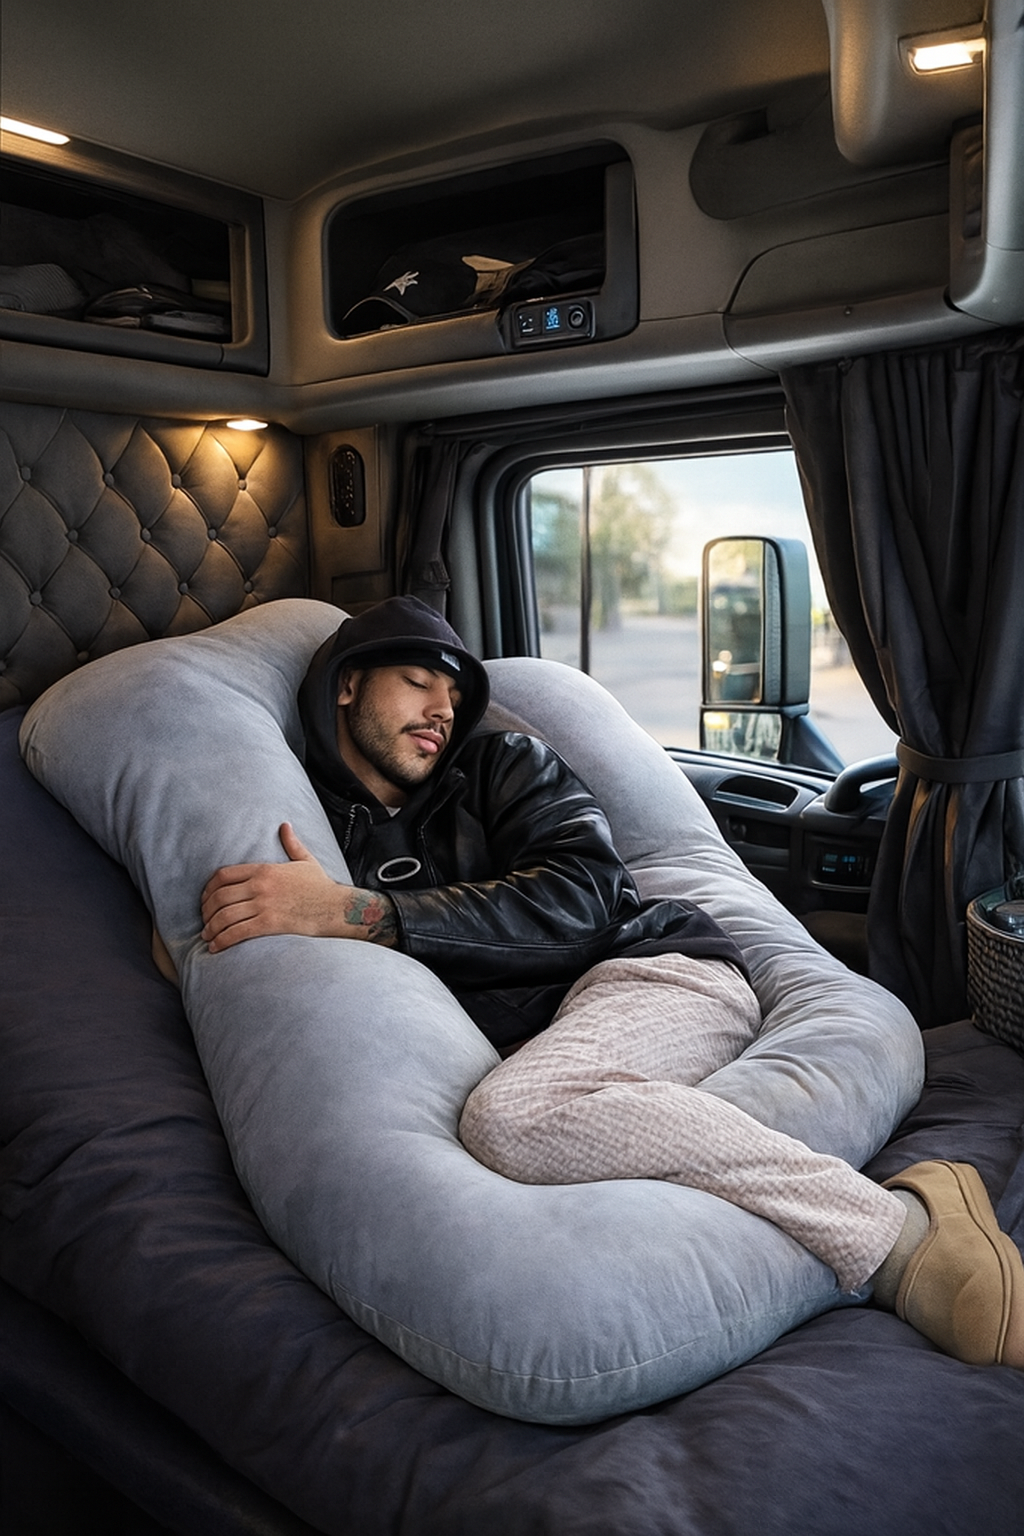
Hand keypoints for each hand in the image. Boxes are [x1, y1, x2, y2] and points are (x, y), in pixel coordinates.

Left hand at [201, 823, 395, 951]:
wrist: (337, 907)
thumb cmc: (321, 887)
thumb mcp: (306, 861)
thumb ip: (292, 843)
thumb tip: (285, 826)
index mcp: (264, 869)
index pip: (223, 876)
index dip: (208, 889)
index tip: (205, 899)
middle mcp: (260, 886)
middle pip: (220, 897)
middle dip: (206, 911)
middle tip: (204, 921)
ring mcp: (264, 905)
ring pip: (225, 916)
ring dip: (211, 928)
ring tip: (208, 936)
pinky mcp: (270, 924)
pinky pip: (238, 932)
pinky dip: (223, 940)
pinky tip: (217, 947)